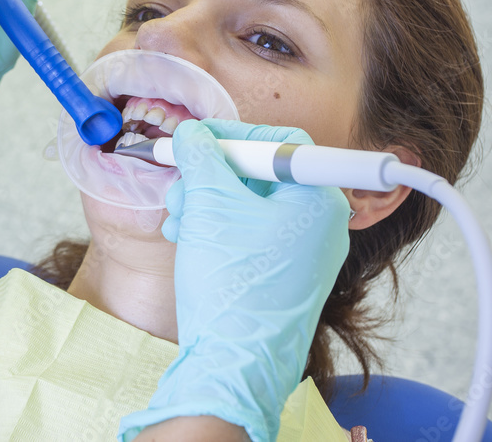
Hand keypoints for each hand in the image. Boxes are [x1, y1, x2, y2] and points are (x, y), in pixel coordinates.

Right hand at [120, 118, 350, 441]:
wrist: (234, 363)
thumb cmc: (231, 283)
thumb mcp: (209, 205)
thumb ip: (201, 156)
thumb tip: (191, 132)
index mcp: (318, 201)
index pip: (280, 142)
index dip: (233, 134)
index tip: (195, 139)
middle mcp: (319, 224)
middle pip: (259, 174)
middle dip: (209, 176)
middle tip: (177, 184)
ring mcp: (302, 253)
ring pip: (246, 204)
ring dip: (203, 202)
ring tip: (176, 219)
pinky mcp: (282, 275)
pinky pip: (247, 234)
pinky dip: (214, 229)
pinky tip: (185, 238)